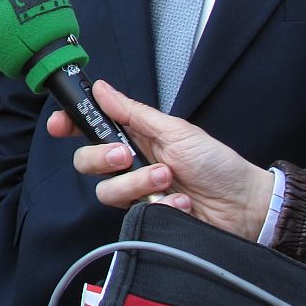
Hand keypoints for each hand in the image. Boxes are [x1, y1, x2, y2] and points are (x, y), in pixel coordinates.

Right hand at [53, 80, 273, 239]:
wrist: (245, 206)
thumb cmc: (217, 164)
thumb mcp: (176, 130)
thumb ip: (133, 112)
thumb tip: (101, 88)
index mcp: (134, 138)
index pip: (90, 130)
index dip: (69, 126)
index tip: (60, 125)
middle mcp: (129, 165)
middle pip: (85, 162)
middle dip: (101, 158)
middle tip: (126, 156)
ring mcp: (136, 193)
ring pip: (106, 192)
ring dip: (138, 183)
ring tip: (168, 180)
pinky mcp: (146, 218)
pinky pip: (133, 214)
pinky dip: (162, 205)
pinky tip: (182, 203)